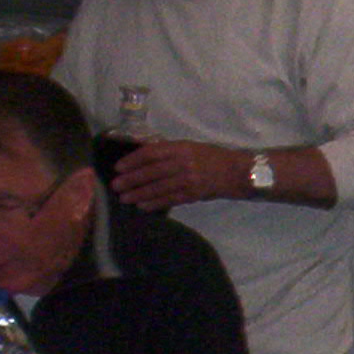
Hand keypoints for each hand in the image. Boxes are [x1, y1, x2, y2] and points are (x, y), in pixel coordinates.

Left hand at [111, 139, 249, 210]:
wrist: (237, 172)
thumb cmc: (212, 157)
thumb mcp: (190, 147)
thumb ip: (169, 151)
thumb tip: (143, 154)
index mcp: (181, 148)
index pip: (151, 153)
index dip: (132, 160)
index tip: (118, 167)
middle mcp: (183, 163)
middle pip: (152, 172)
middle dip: (132, 179)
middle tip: (115, 186)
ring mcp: (189, 180)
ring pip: (159, 187)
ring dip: (139, 194)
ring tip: (124, 198)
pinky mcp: (194, 194)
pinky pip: (171, 199)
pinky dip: (156, 203)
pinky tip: (142, 206)